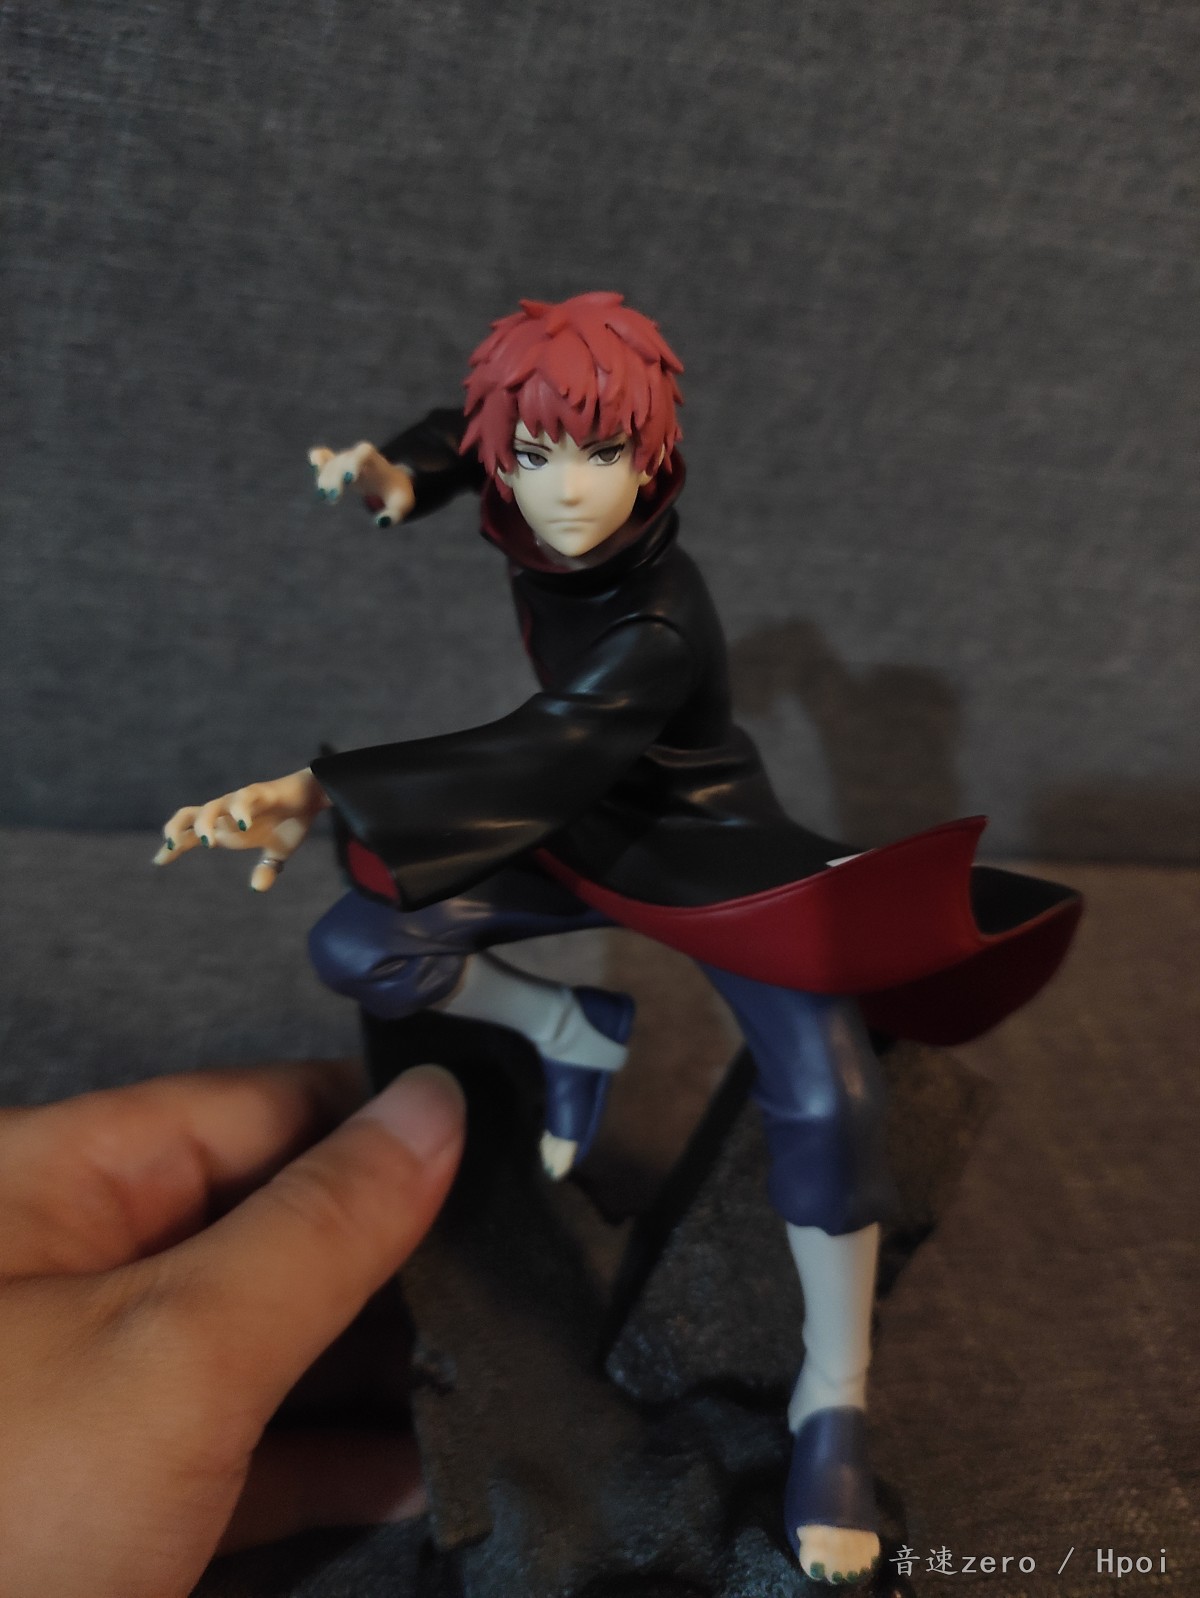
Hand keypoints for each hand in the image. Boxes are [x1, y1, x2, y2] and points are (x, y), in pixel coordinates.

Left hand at [0, 1060, 464, 1597]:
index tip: (501, 1157)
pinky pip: (234, 1450)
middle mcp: (70, 1273)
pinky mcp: (107, 1506)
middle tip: (510, 1286)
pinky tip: (408, 1470)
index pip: (255, 1107)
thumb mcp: (179, 1350)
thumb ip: (324, 1224)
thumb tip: (438, 1103)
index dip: (380, 1123)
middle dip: (388, 1255)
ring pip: (259, 1341)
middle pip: (264, 1221)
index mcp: (56, 1184)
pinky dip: (321, 1456)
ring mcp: (88, 1399)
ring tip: (484, 1376)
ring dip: (369, 1363)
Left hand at [155, 767, 329, 890]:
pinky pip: (243, 798)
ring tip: (208, 842)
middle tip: (171, 846)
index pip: (190, 834)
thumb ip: (266, 868)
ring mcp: (240, 801)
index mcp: (226, 828)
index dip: (173, 845)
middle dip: (175, 828)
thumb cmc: (291, 821)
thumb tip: (257, 888)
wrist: (313, 798)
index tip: (158, 860)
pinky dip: (239, 811)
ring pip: (211, 807)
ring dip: (205, 823)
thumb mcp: (278, 852)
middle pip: (189, 815)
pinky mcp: (258, 793)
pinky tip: (242, 825)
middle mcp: (227, 813)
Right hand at [308, 443, 415, 527]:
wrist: (393, 483)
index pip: (364, 451)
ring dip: (325, 478)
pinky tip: (313, 465)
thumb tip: (380, 522)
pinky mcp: (338, 466)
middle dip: (336, 476)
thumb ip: (394, 514)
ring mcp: (346, 460)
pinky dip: (317, 460)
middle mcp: (358, 456)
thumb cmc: (397, 493)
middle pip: (343, 459)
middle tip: (334, 498)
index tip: (350, 480)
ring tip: (324, 496)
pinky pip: (324, 457)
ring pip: (331, 464)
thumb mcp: (401, 505)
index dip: (355, 462)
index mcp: (376, 460)